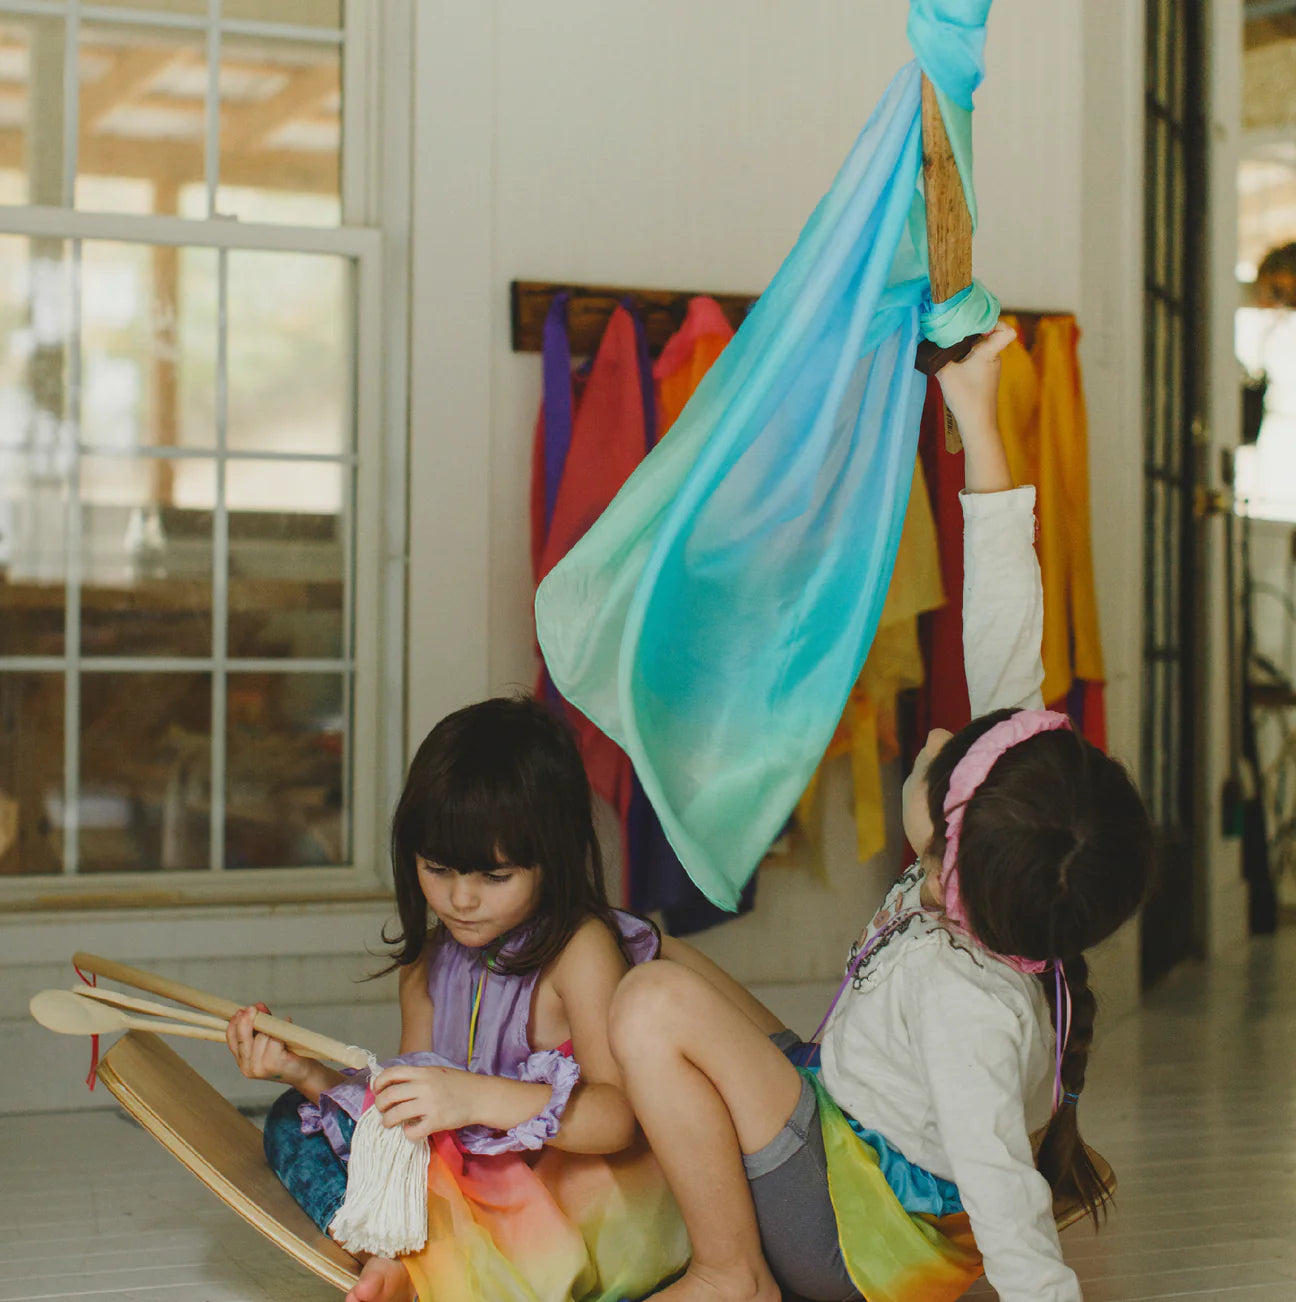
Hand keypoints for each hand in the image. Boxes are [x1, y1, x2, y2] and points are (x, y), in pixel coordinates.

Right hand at [225, 1003, 309, 1086]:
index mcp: (242, 1061)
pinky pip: (275, 1040)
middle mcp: (247, 1067)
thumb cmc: (285, 1054)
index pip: (232, 1040)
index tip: (240, 1010)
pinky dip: (282, 1027)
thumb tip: (258, 1006)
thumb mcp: (268, 1039)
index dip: (234, 1024)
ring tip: (282, 1026)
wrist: (303, 1072)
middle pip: (243, 1038)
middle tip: (252, 1008)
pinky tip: (287, 1021)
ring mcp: (260, 1068)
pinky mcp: (273, 1064)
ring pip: (261, 1038)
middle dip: (246, 1021)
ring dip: (271, 1027)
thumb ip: (260, 1025)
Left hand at [371, 1063, 482, 1139]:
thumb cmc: (457, 1083)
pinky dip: (407, 1133)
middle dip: (380, 1105)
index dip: (379, 1083)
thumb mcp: (436, 1072)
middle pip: (389, 1095)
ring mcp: (430, 1104)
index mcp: (423, 1072)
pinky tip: (410, 1130)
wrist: (480, 1096)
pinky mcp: (436, 1121)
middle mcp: (424, 1086)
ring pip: (396, 1114)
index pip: (391, 1073)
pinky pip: (412, 1132)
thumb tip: (392, 1086)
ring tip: (390, 1123)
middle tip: (383, 1110)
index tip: (377, 1091)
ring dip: (387, 1121)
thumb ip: (416, 1077)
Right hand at [935, 321, 1016, 439]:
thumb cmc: (966, 397)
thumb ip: (938, 355)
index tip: (975, 322)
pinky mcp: (985, 377)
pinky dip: (966, 357)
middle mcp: (994, 358)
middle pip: (987, 335)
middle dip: (971, 332)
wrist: (977, 424)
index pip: (1006, 330)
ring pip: (980, 348)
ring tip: (948, 347)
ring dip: (966, 346)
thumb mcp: (946, 372)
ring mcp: (991, 368)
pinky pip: (977, 359)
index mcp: (989, 352)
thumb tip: (928, 342)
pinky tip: (952, 363)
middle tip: (953, 331)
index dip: (995, 321)